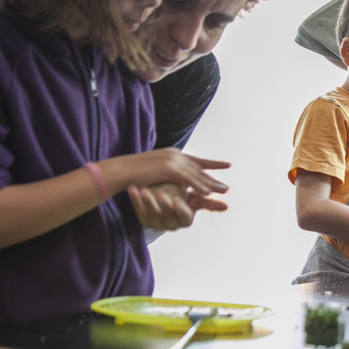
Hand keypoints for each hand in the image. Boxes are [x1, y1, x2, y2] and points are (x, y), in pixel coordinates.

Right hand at [108, 148, 230, 195]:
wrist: (120, 170)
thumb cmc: (133, 173)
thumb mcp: (154, 171)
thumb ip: (166, 172)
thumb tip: (172, 178)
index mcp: (172, 154)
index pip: (196, 160)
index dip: (212, 164)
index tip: (227, 165)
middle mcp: (175, 155)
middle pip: (200, 168)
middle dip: (216, 177)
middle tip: (228, 186)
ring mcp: (172, 161)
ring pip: (197, 174)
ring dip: (212, 184)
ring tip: (225, 191)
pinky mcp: (168, 169)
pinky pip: (188, 180)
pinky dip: (199, 187)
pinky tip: (209, 194)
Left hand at [129, 182, 227, 230]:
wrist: (164, 209)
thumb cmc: (183, 203)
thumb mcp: (195, 203)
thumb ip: (208, 202)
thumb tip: (227, 206)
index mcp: (183, 220)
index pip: (183, 216)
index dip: (180, 209)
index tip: (177, 201)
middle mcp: (169, 224)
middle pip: (166, 215)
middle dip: (163, 204)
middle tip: (160, 194)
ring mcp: (154, 222)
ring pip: (151, 212)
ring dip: (147, 200)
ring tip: (143, 189)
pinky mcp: (142, 218)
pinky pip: (137, 209)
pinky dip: (135, 198)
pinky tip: (132, 188)